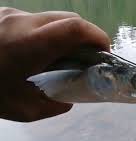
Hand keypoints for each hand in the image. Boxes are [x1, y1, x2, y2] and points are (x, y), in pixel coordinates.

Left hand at [0, 7, 109, 121]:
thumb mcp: (22, 109)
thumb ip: (53, 105)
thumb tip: (69, 99)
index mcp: (30, 45)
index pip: (75, 28)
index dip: (97, 36)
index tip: (103, 52)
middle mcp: (23, 23)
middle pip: (70, 19)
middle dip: (87, 36)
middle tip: (88, 56)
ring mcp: (11, 14)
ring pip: (54, 18)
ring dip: (67, 34)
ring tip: (62, 55)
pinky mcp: (4, 13)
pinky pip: (37, 20)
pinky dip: (48, 33)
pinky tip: (37, 50)